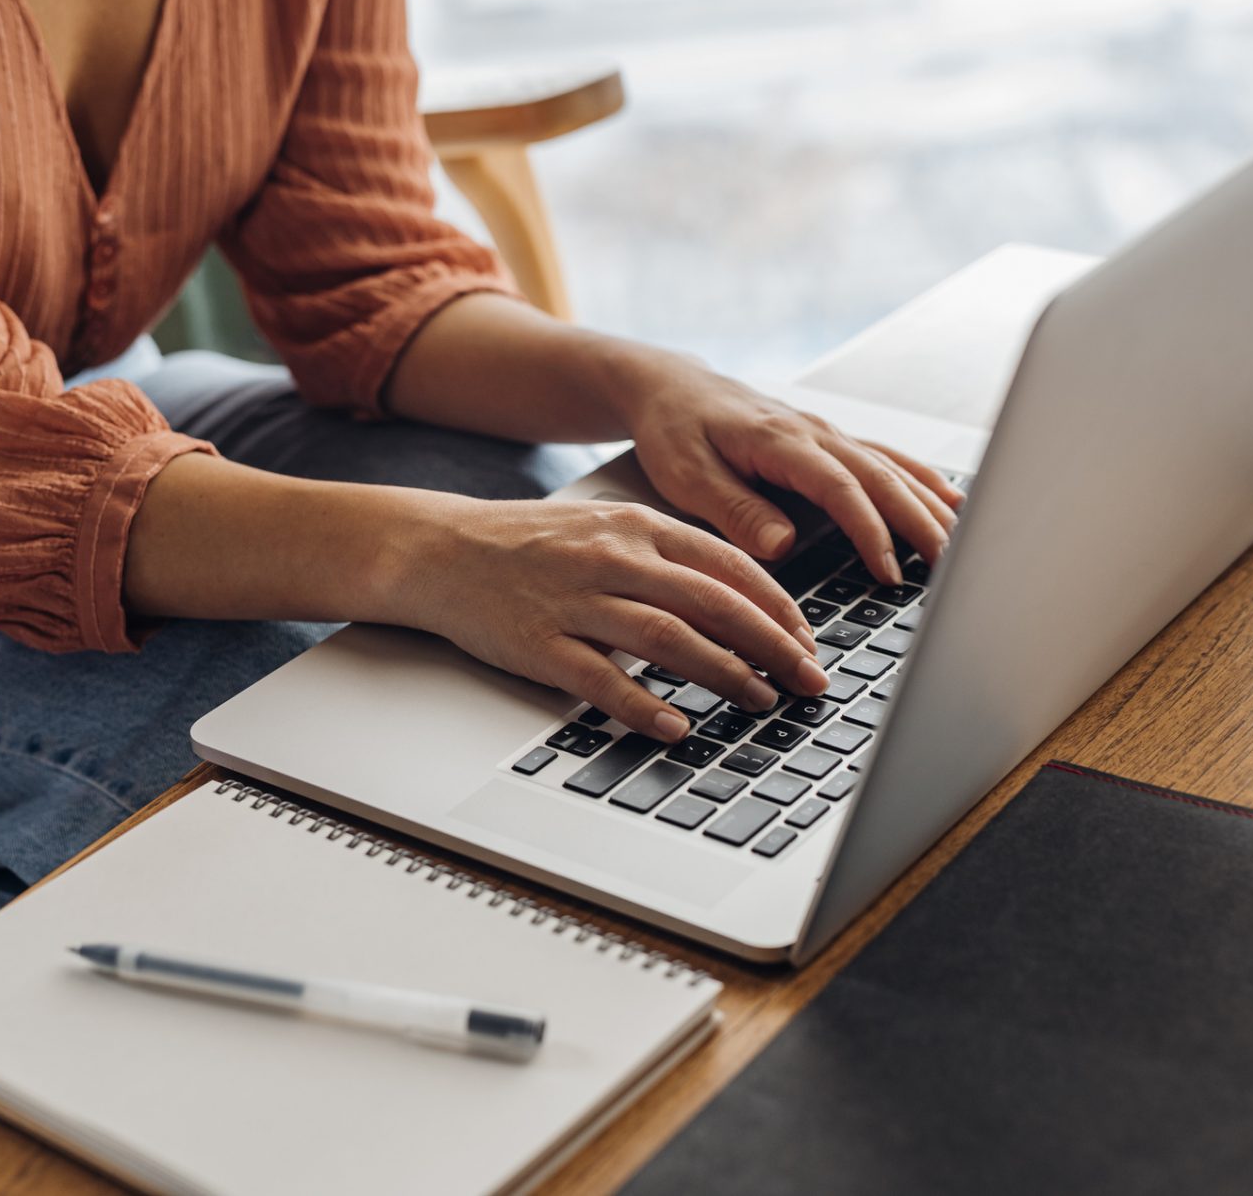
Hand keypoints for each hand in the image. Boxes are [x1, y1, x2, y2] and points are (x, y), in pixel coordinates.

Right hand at [390, 494, 832, 739]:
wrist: (442, 549)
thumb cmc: (533, 546)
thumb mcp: (609, 528)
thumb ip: (671, 557)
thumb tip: (743, 600)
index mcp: (638, 526)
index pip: (729, 566)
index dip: (780, 608)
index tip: (809, 642)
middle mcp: (614, 557)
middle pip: (713, 603)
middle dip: (773, 646)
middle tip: (809, 680)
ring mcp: (576, 600)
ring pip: (669, 638)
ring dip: (725, 673)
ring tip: (761, 701)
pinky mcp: (540, 643)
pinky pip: (601, 679)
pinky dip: (644, 705)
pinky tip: (676, 726)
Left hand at [615, 357, 963, 584]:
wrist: (670, 387)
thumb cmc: (673, 430)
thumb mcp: (686, 475)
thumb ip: (734, 509)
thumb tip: (781, 545)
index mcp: (781, 441)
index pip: (841, 488)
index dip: (870, 531)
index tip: (888, 572)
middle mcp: (813, 432)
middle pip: (882, 477)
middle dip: (920, 521)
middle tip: (951, 566)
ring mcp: (826, 433)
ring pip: (892, 466)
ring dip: (930, 502)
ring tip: (965, 540)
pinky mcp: (828, 439)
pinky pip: (886, 458)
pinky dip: (921, 479)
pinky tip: (950, 501)